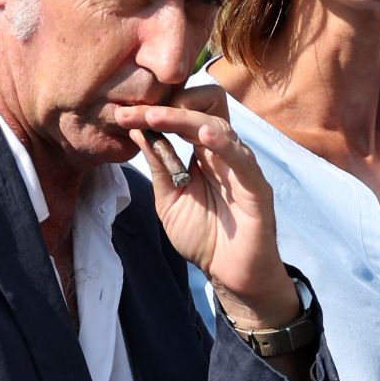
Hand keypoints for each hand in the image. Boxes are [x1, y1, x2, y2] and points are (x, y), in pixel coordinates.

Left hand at [104, 99, 300, 326]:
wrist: (229, 273)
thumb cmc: (204, 237)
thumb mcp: (169, 198)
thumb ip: (159, 165)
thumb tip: (137, 130)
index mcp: (204, 153)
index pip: (184, 116)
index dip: (156, 111)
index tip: (123, 114)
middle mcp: (223, 153)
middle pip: (203, 109)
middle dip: (167, 107)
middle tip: (135, 111)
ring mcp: (241, 167)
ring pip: (219, 126)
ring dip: (186, 119)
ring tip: (156, 117)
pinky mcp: (256, 187)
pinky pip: (242, 159)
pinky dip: (224, 144)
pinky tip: (204, 136)